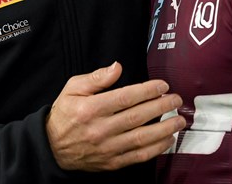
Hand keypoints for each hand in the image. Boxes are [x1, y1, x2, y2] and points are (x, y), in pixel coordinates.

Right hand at [46, 62, 185, 171]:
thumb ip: (96, 78)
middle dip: (161, 107)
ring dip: (164, 129)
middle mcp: (100, 129)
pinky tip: (168, 139)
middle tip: (176, 99)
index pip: (125, 98)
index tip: (162, 85)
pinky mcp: (112, 162)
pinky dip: (156, 149)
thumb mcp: (73, 88)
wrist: (52, 147)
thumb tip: (117, 67)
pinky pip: (138, 156)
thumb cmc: (65, 114)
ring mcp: (107, 148)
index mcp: (90, 109)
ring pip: (141, 138)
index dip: (147, 91)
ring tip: (179, 120)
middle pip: (137, 117)